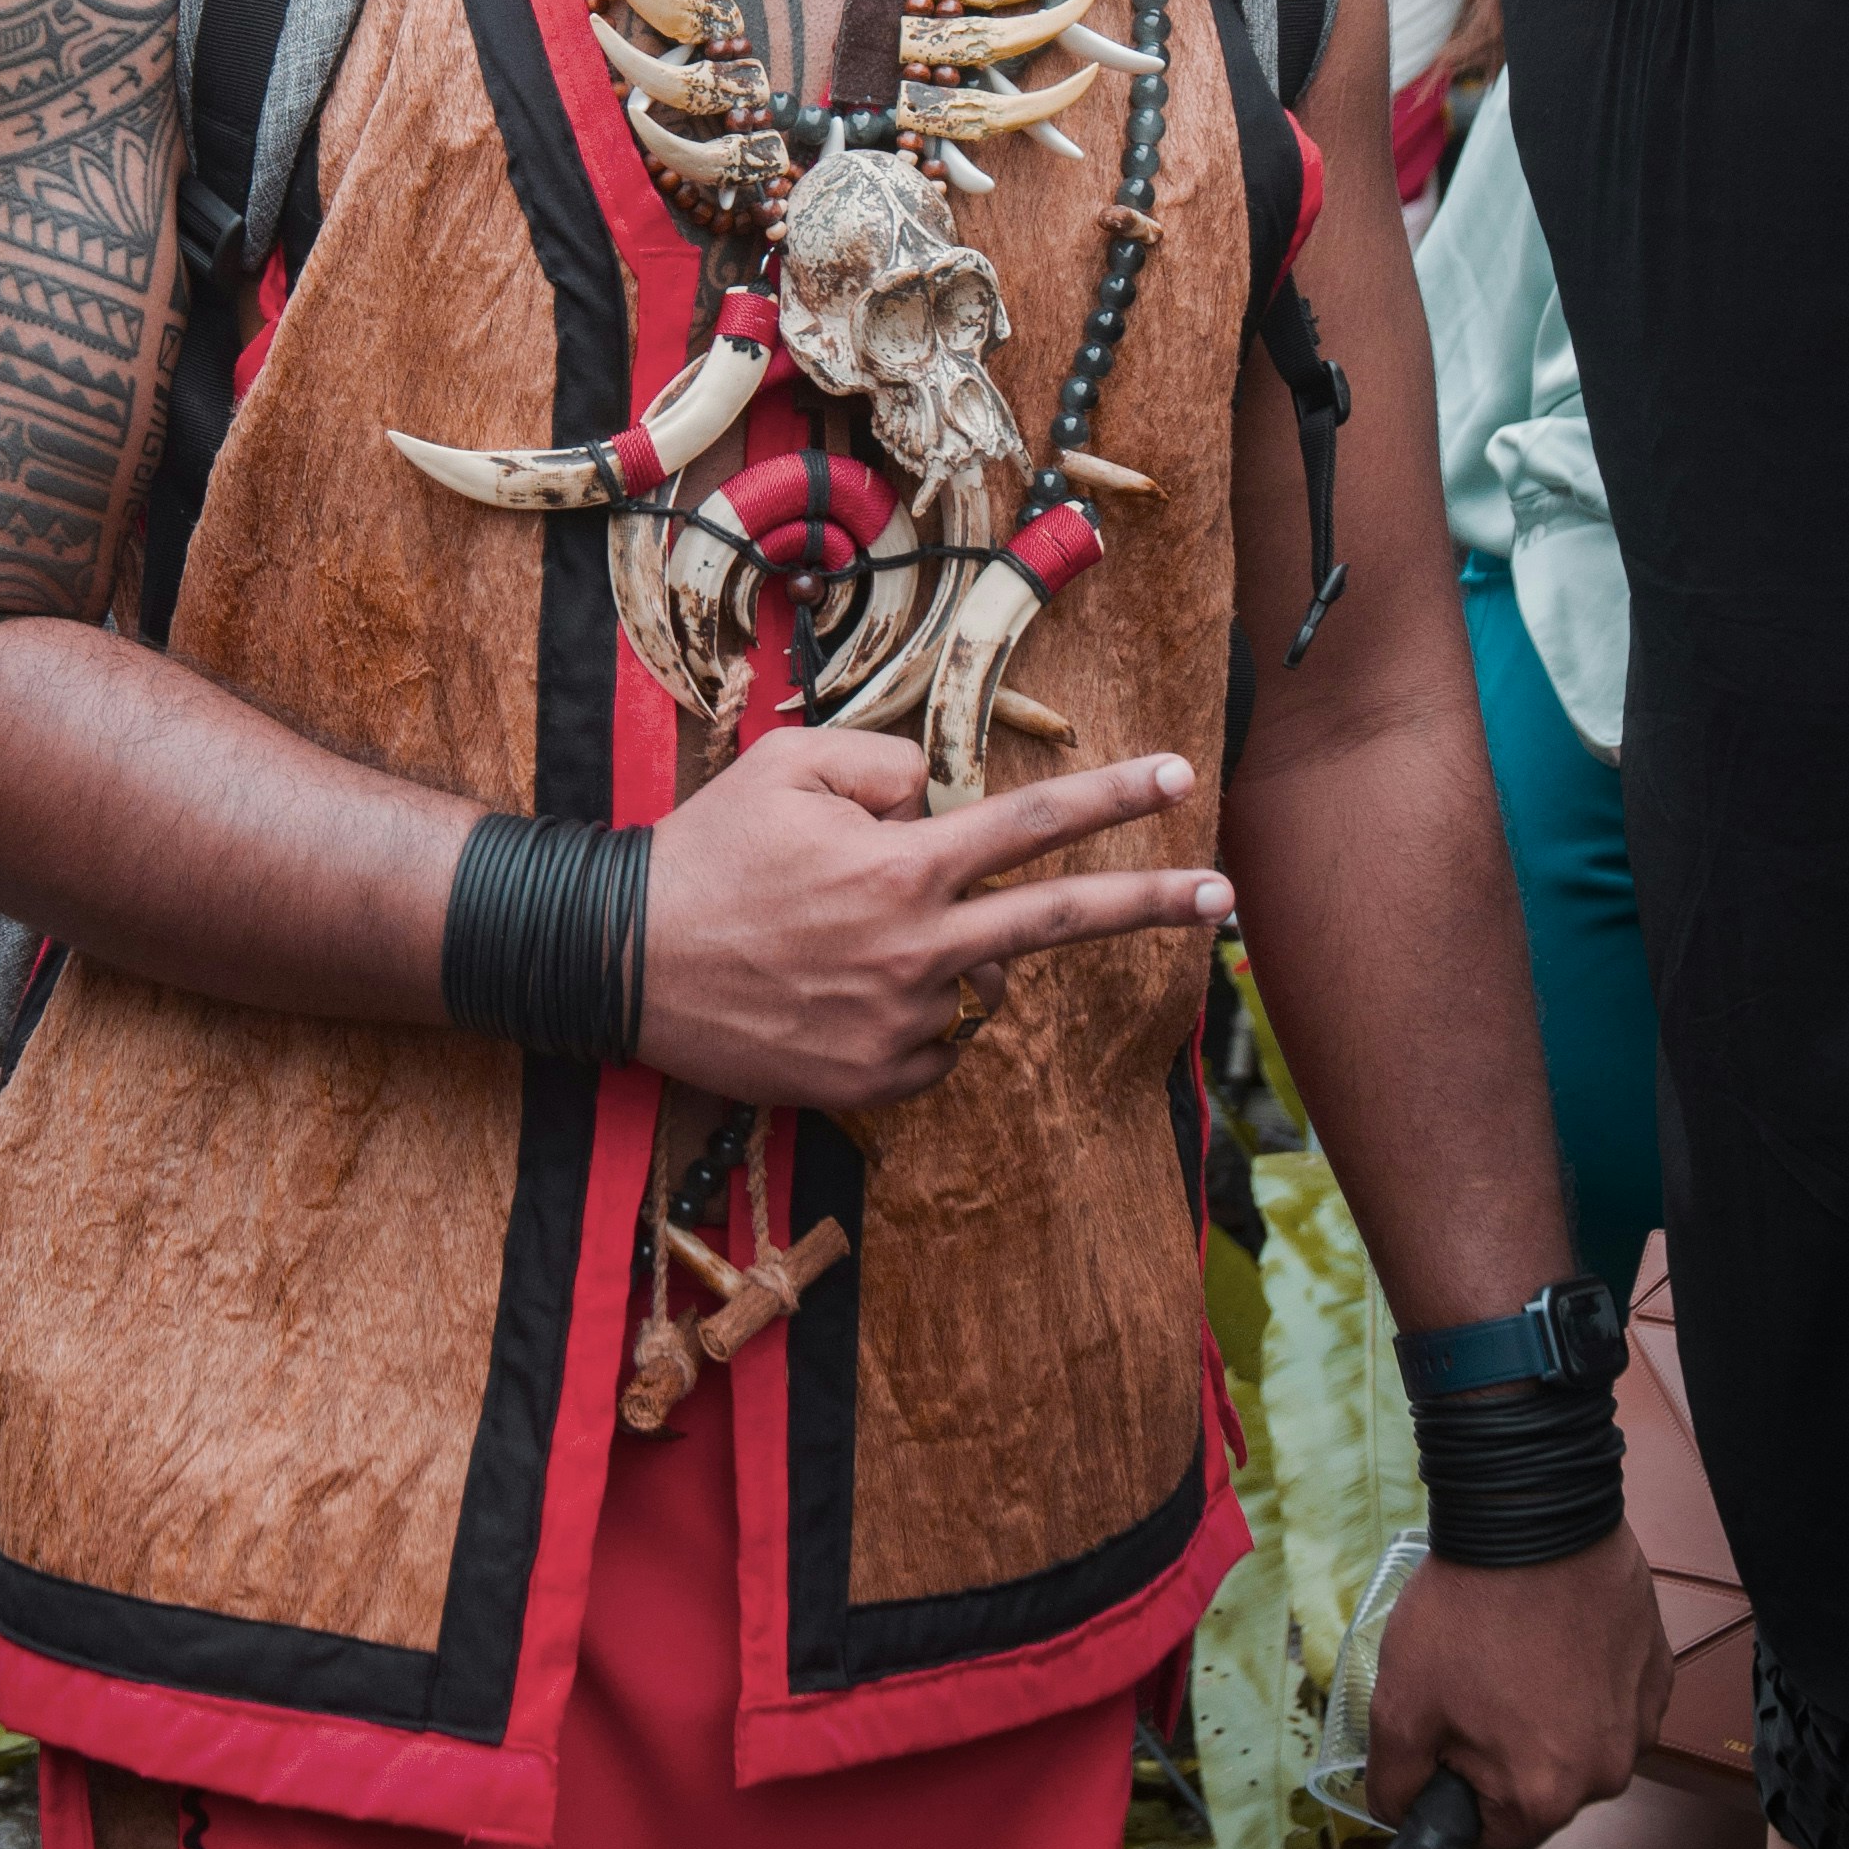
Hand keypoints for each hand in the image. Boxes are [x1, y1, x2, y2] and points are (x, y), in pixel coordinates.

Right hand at [638, 723, 1229, 1110]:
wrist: (623, 962)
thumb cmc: (708, 852)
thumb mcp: (788, 767)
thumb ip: (885, 767)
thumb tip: (943, 802)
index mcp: (902, 868)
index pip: (1030, 823)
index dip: (1110, 798)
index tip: (1175, 778)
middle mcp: (916, 950)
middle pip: (1058, 920)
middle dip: (1152, 903)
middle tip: (1226, 893)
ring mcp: (900, 1026)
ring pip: (980, 982)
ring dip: (956, 954)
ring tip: (856, 938)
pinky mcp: (876, 1081)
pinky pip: (934, 1040)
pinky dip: (913, 1010)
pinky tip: (840, 989)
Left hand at [1365, 1529, 1670, 1848]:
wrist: (1533, 1517)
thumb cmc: (1468, 1607)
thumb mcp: (1399, 1701)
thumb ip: (1394, 1779)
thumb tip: (1398, 1814)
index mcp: (1543, 1796)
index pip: (1490, 1846)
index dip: (1452, 1804)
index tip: (1439, 1757)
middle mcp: (1606, 1775)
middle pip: (1536, 1794)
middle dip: (1497, 1756)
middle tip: (1469, 1688)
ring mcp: (1641, 1723)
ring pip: (1575, 1746)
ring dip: (1543, 1717)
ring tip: (1511, 1651)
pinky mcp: (1657, 1674)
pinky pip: (1610, 1701)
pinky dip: (1582, 1680)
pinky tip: (1553, 1634)